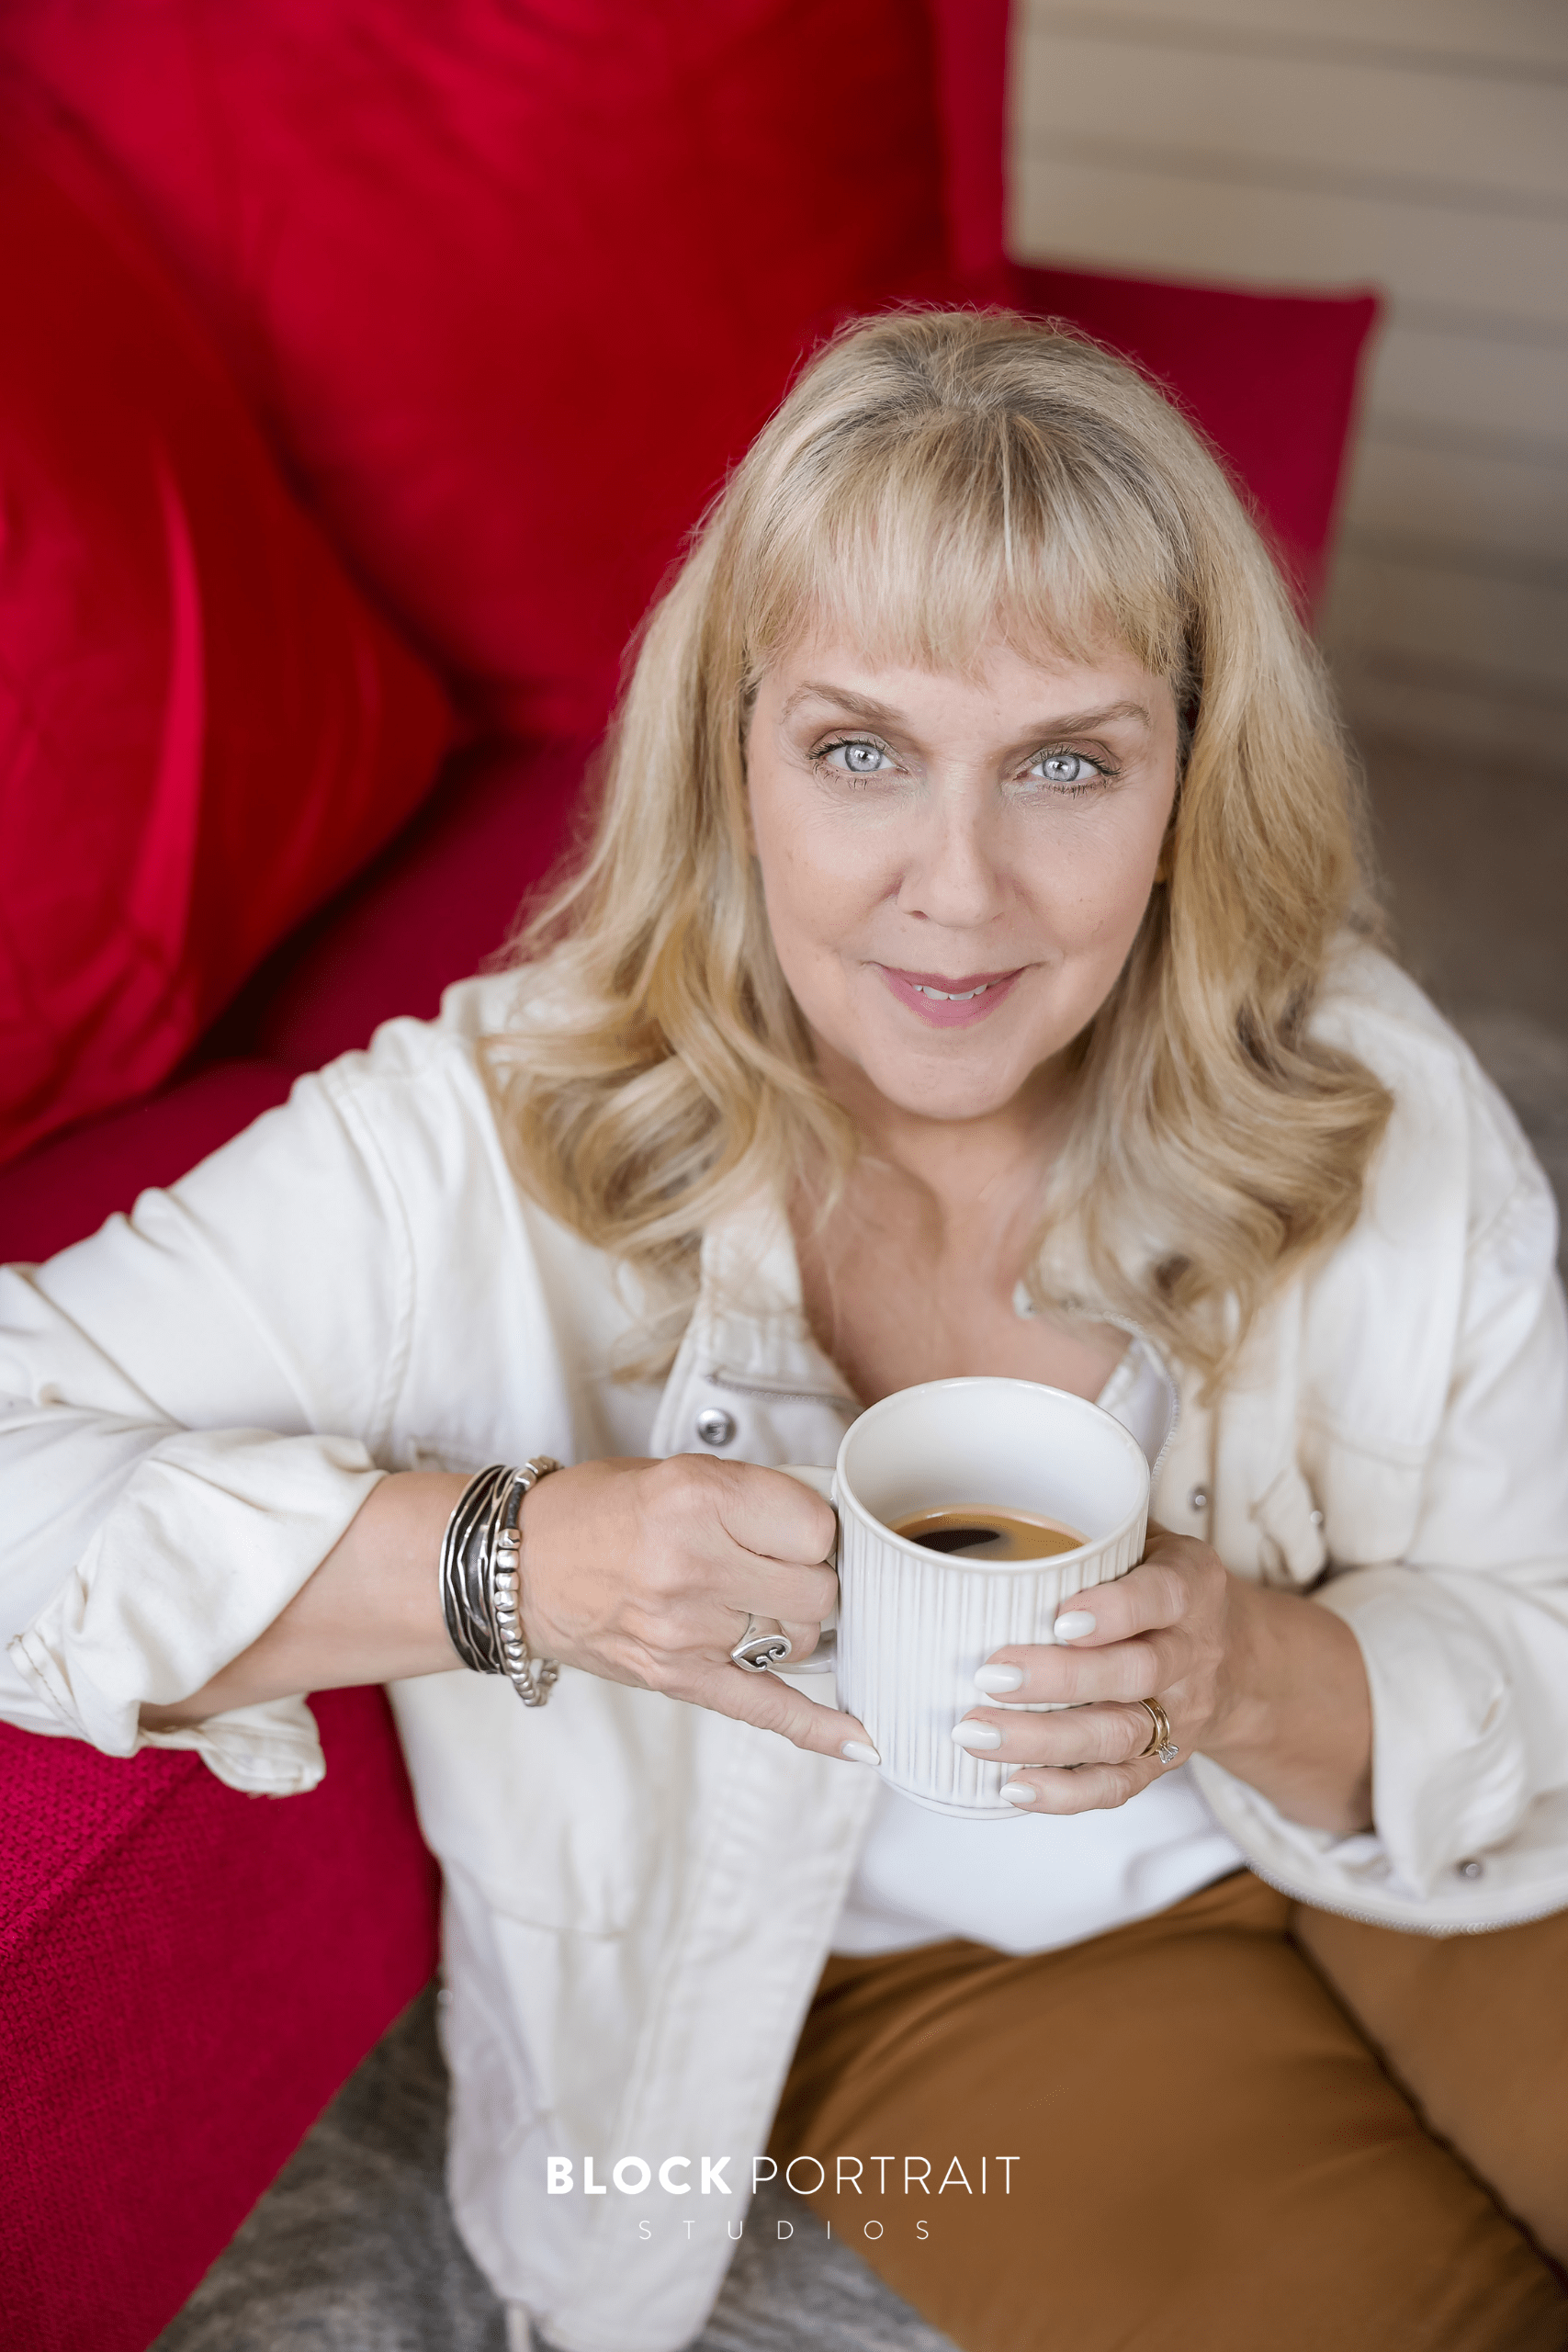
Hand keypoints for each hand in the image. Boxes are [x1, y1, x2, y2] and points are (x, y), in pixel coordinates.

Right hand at [517, 1454, 878, 1765]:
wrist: (517, 1567)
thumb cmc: (596, 1511)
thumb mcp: (678, 1473)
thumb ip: (754, 1498)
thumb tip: (833, 1530)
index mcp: (698, 1498)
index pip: (817, 1526)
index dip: (814, 1527)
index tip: (791, 1526)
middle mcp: (693, 1566)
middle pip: (818, 1591)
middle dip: (809, 1578)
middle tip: (772, 1565)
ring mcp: (686, 1631)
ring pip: (801, 1642)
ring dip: (793, 1624)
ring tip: (747, 1601)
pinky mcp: (679, 1678)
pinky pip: (768, 1710)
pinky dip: (819, 1730)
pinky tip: (863, 1745)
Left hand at [952, 1524, 1240, 1813]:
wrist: (1234, 1656)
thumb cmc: (1158, 1581)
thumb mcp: (1148, 1538)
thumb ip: (1093, 1531)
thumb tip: (993, 1518)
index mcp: (1191, 1585)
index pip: (1162, 1598)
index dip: (1116, 1611)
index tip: (1060, 1619)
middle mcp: (1193, 1653)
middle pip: (1135, 1674)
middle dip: (1059, 1681)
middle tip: (989, 1677)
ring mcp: (1181, 1714)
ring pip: (1120, 1735)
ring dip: (1045, 1740)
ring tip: (976, 1733)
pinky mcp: (1163, 1760)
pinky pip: (1119, 1785)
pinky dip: (1065, 1793)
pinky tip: (1012, 1784)